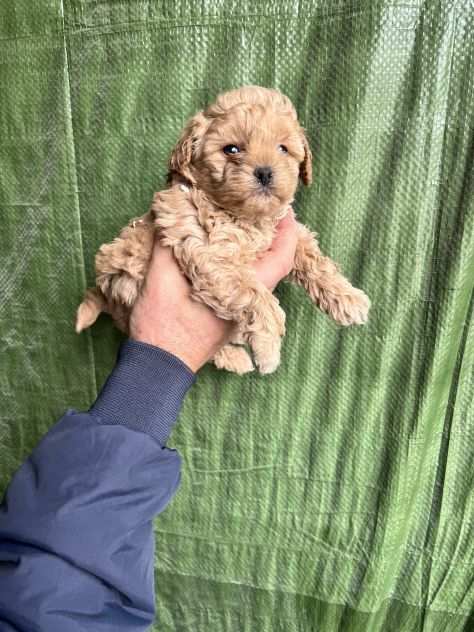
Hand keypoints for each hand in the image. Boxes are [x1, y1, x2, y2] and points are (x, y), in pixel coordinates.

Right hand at [129, 209, 297, 370]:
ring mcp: (236, 313)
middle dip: (271, 236)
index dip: (287, 232)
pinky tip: (219, 252)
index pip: (279, 260)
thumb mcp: (160, 279)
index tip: (283, 209)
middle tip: (259, 211)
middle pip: (271, 265)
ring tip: (239, 225)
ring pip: (256, 276)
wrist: (156, 368)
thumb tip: (171, 209)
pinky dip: (237, 264)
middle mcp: (246, 305)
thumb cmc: (163, 329)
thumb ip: (168, 243)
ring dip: (253, 250)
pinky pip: (241, 285)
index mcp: (241, 294)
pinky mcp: (224, 317)